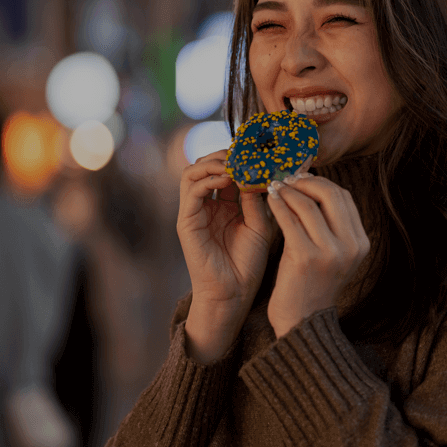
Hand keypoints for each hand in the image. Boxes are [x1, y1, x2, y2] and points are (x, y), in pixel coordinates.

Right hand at [176, 150, 274, 361]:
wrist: (233, 295)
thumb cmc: (248, 263)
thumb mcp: (260, 224)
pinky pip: (191, 190)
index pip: (227, 168)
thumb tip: (257, 169)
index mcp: (226, 204)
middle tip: (246, 153)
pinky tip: (228, 179)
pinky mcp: (186, 222)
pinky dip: (208, 178)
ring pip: (194, 171)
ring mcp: (195, 211)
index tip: (260, 152)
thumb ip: (255, 197)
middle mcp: (208, 204)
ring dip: (214, 161)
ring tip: (235, 163)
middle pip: (207, 164)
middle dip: (226, 154)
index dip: (241, 157)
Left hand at [265, 173, 370, 337]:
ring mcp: (331, 252)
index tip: (302, 179)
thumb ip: (329, 226)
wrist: (302, 323)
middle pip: (331, 194)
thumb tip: (313, 187)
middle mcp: (351, 246)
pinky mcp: (306, 257)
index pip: (344, 198)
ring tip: (275, 187)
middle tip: (288, 178)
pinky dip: (279, 204)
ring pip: (308, 203)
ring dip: (289, 190)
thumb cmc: (310, 286)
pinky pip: (290, 219)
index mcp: (360, 243)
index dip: (322, 183)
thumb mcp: (331, 255)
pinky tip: (270, 200)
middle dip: (306, 181)